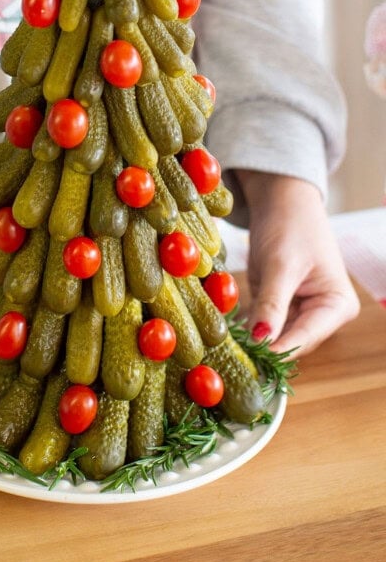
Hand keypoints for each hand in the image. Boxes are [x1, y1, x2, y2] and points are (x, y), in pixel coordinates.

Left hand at [235, 170, 359, 356]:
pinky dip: (246, 328)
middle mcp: (323, 314)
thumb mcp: (280, 264)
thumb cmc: (290, 224)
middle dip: (261, 347)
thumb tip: (262, 340)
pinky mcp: (279, 306)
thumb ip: (272, 304)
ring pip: (274, 337)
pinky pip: (262, 325)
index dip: (275, 351)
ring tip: (223, 348)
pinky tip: (226, 334)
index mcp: (337, 306)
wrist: (282, 199)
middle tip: (229, 356)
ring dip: (250, 341)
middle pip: (290, 342)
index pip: (304, 338)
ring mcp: (300, 311)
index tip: (248, 362)